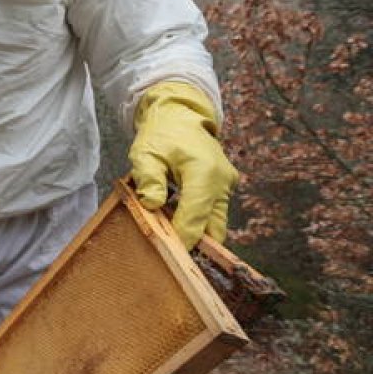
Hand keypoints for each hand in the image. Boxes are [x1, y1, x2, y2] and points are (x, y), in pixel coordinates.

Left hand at [129, 81, 239, 248]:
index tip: (166, 255)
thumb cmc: (162, 134)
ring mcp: (227, 186)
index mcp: (204, 172)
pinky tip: (176, 226)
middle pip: (214, 228)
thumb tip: (151, 205)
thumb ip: (149, 179)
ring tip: (171, 242)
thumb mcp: (146, 153)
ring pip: (217, 224)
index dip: (181, 239)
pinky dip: (198, 223)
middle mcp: (223, 182)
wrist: (181, 116)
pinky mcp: (225, 189)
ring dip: (197, 235)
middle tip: (170, 257)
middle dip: (194, 245)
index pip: (195, 217)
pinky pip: (214, 214)